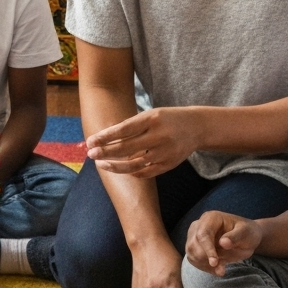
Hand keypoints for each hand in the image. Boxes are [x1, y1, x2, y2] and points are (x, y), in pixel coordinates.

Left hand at [85, 107, 199, 178]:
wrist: (197, 127)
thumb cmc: (166, 119)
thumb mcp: (150, 115)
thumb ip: (130, 126)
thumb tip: (104, 138)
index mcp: (152, 119)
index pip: (123, 130)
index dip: (105, 137)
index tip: (90, 141)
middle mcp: (159, 136)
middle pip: (126, 148)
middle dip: (105, 152)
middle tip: (90, 154)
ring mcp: (165, 152)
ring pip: (134, 164)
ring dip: (114, 166)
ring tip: (101, 164)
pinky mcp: (169, 164)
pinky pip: (146, 172)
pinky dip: (131, 172)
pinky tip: (120, 169)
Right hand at [185, 210, 262, 275]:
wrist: (246, 237)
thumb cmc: (247, 232)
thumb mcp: (246, 233)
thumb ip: (235, 237)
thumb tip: (223, 243)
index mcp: (211, 218)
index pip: (203, 234)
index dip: (207, 249)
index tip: (214, 263)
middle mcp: (199, 225)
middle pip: (193, 244)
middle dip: (205, 259)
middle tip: (221, 269)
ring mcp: (194, 235)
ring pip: (191, 253)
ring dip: (204, 264)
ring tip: (221, 269)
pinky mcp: (195, 246)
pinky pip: (193, 259)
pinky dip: (204, 267)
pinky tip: (217, 269)